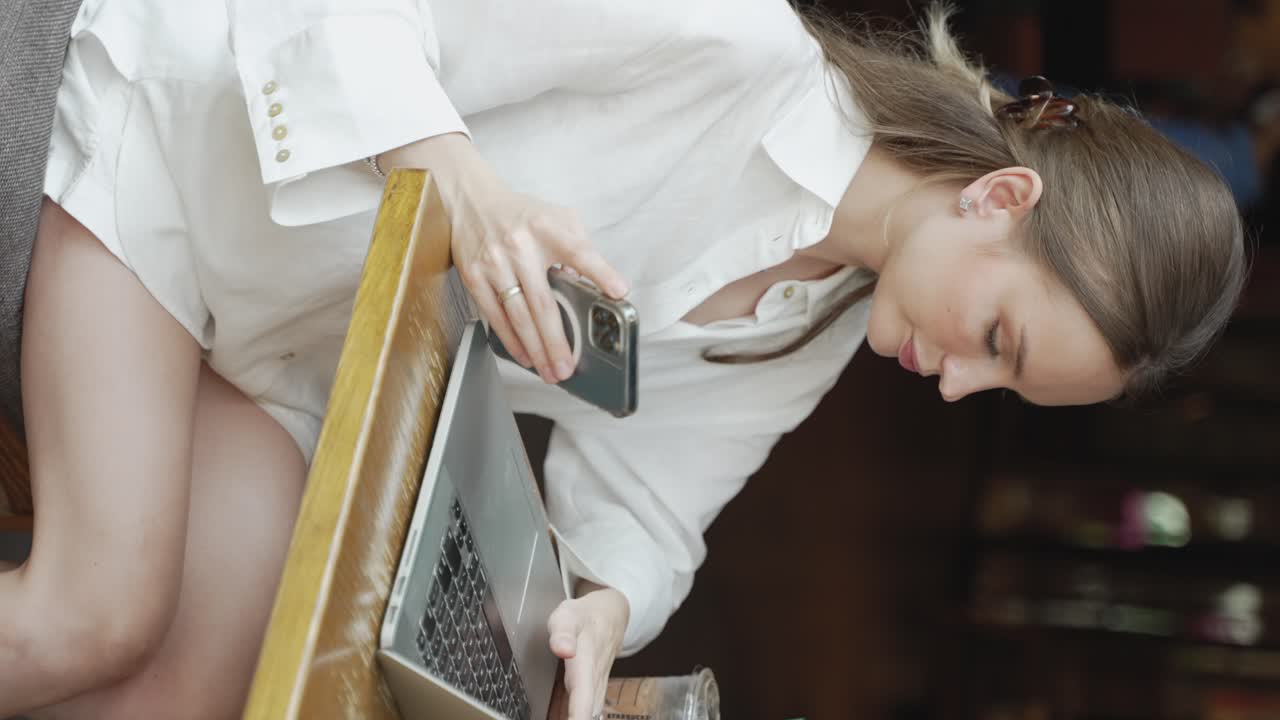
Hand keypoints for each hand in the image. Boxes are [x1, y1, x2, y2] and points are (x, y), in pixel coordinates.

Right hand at [379, 134, 628, 383]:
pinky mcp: (475, 277)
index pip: (580, 252)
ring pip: (519, 316)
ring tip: (550, 370)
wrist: (471, 200)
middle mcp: (520, 247)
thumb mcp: (557, 217)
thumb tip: (591, 284)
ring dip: (536, 349)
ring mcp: (495, 264)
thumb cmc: (521, 215)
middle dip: (558, 341)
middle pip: (544, 303)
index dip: (601, 272)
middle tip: (569, 366)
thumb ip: (578, 245)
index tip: (619, 292)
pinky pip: (495, 316)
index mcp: (548, 228)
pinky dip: (511, 340)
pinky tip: (524, 356)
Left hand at [548, 582, 628, 719]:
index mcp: (587, 663)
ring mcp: (596, 687)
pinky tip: (565, 717)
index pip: (583, 696)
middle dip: (578, 718)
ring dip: (577, 716)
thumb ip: (563, 631)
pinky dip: (577, 716)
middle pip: (588, 713)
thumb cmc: (586, 617)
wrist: (611, 615)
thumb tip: (563, 648)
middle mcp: (595, 680)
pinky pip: (587, 711)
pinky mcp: (594, 691)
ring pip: (590, 714)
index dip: (578, 715)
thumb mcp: (569, 614)